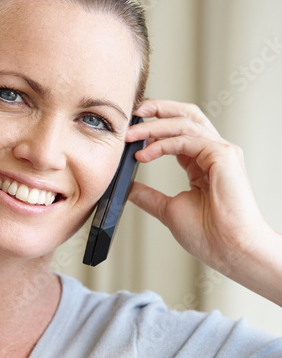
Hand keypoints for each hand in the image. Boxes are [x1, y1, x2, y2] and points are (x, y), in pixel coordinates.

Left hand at [127, 99, 281, 297]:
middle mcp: (214, 152)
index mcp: (203, 163)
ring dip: (154, 126)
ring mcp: (221, 151)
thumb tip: (128, 188)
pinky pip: (187, 139)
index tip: (130, 133)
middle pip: (186, 115)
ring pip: (185, 123)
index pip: (179, 132)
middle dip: (158, 109)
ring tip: (130, 136)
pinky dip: (162, 144)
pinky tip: (144, 154)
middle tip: (132, 114)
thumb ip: (148, 195)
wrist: (229, 248)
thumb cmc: (208, 235)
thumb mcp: (168, 209)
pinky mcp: (223, 155)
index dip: (154, 127)